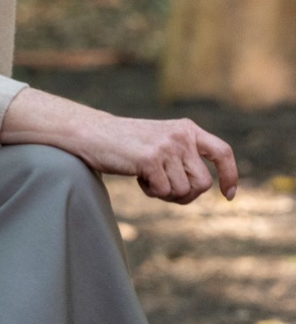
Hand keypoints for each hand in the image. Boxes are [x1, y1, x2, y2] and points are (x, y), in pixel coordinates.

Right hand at [0, 87, 237, 204]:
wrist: (92, 133)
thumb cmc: (126, 144)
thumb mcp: (161, 142)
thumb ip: (183, 156)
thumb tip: (208, 186)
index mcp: (186, 128)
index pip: (222, 151)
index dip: (230, 175)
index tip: (228, 195)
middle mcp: (181, 135)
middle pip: (203, 183)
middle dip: (186, 194)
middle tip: (163, 188)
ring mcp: (166, 146)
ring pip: (184, 192)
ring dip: (166, 194)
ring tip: (148, 178)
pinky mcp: (151, 159)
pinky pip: (164, 192)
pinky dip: (151, 192)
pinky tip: (138, 177)